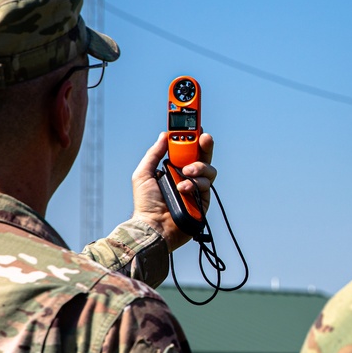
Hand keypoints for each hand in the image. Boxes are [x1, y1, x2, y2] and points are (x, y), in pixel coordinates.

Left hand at [131, 132, 215, 250]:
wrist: (153, 226)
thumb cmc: (146, 204)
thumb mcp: (143, 174)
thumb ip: (154, 153)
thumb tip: (164, 135)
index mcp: (174, 169)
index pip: (187, 149)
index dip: (192, 138)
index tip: (194, 126)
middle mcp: (187, 176)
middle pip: (203, 156)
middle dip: (205, 144)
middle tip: (204, 138)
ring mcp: (196, 188)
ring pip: (208, 169)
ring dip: (198, 167)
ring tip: (186, 173)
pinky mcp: (203, 200)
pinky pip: (206, 185)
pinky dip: (195, 184)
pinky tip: (183, 188)